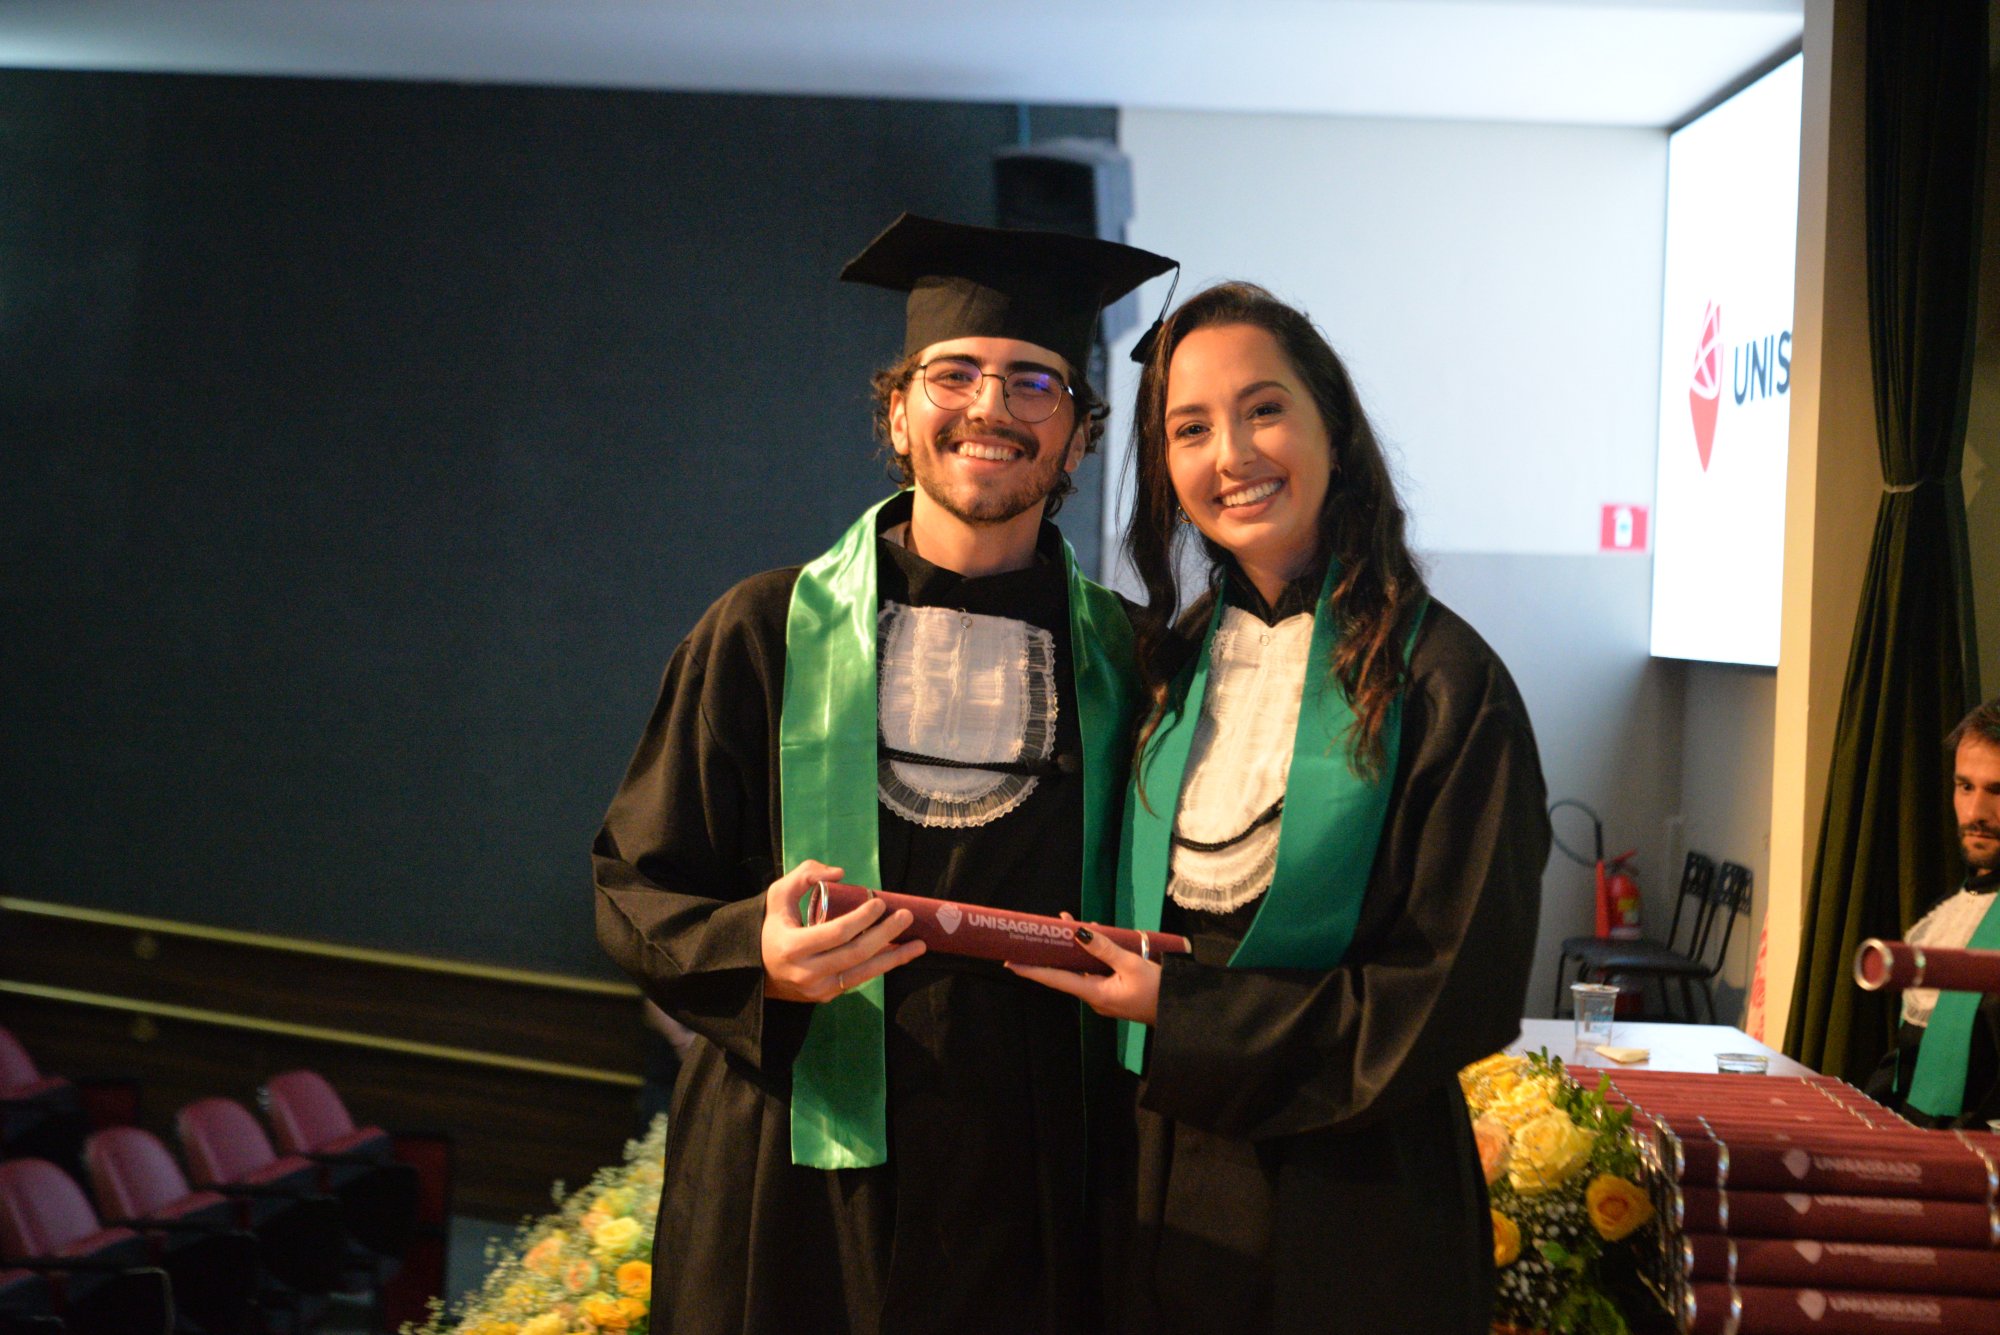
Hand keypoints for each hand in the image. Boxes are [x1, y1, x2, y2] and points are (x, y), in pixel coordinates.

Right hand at [761, 860, 924, 1003]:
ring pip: (864, 973)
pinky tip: (900, 954)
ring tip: (919, 943)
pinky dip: (881, 966)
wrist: (756, 969)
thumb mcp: (778, 895)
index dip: (862, 918)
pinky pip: (859, 980)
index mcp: (793, 947)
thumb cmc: (772, 927)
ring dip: (895, 958)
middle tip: (906, 915)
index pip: (837, 933)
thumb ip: (804, 875)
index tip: (880, 902)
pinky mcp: (826, 997)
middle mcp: (806, 973)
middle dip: (885, 934)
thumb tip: (841, 873)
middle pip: (856, 953)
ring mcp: (818, 989)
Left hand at [1006, 914, 1159, 1024]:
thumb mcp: (1133, 965)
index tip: (1011, 963)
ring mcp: (1104, 997)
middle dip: (1053, 951)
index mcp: (1095, 994)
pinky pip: (1096, 972)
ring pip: (1082, 970)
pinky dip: (1091, 956)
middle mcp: (1095, 998)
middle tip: (1038, 932)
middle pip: (1067, 972)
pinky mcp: (1114, 993)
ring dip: (1074, 949)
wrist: (1179, 1013)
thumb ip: (1105, 948)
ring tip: (1066, 923)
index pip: (1056, 980)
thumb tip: (1080, 932)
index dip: (1032, 971)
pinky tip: (1094, 936)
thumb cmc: (1158, 991)